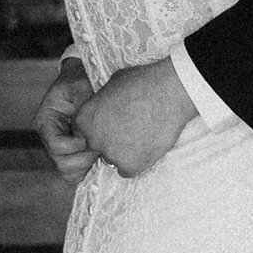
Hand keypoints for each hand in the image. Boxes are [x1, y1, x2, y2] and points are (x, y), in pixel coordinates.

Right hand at [34, 62, 93, 179]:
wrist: (86, 79)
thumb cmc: (82, 80)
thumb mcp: (80, 87)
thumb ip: (81, 109)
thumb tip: (87, 135)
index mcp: (46, 122)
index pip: (56, 146)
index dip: (76, 145)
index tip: (90, 136)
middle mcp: (50, 138)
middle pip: (62, 164)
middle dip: (83, 159)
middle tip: (99, 146)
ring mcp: (62, 148)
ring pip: (70, 173)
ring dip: (87, 165)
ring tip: (100, 149)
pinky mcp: (74, 153)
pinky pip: (78, 172)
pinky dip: (89, 169)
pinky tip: (100, 155)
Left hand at [77, 59, 194, 178]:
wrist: (169, 93)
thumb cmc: (143, 82)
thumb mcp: (112, 84)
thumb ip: (102, 102)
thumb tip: (104, 106)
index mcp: (85, 118)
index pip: (84, 131)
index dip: (100, 127)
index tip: (113, 123)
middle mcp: (93, 139)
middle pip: (98, 146)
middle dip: (110, 140)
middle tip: (130, 129)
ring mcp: (111, 154)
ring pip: (113, 159)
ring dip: (124, 152)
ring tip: (142, 135)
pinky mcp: (130, 166)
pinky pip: (128, 170)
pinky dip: (137, 162)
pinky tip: (147, 146)